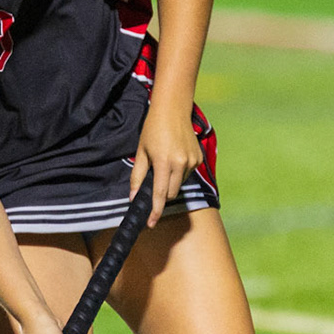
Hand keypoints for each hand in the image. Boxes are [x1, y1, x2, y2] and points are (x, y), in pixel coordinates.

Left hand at [129, 107, 198, 226]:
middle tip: (153, 182)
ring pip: (179, 184)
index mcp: (164, 162)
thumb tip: (134, 197)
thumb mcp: (141, 152)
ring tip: (164, 162)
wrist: (173, 109)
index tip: (150, 223)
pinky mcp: (199, 158)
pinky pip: (187, 174)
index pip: (160, 194)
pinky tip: (174, 158)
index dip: (155, 211)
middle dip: (161, 195)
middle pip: (171, 193)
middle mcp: (182, 163)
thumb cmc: (153, 129)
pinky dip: (179, 173)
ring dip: (170, 182)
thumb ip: (137, 177)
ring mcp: (193, 161)